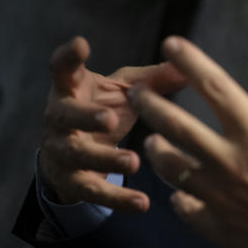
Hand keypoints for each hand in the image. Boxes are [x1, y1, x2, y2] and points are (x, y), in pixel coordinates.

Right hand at [39, 36, 186, 211]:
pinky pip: (94, 191)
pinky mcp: (73, 182)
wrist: (75, 158)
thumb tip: (188, 65)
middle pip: (66, 115)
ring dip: (105, 159)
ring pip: (79, 155)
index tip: (81, 45)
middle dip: (86, 116)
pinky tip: (142, 203)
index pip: (62, 71)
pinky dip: (118, 198)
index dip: (68, 58)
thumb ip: (152, 81)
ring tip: (133, 162)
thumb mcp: (123, 93)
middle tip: (110, 118)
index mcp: (71, 91)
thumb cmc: (102, 111)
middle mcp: (60, 120)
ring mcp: (63, 152)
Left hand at [132, 36, 247, 247]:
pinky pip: (183, 205)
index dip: (192, 63)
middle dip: (151, 104)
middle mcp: (232, 164)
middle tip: (136, 94)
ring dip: (158, 149)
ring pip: (170, 166)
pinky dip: (179, 195)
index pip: (218, 90)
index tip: (172, 45)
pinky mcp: (215, 228)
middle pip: (177, 126)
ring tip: (153, 139)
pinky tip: (181, 191)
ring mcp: (219, 198)